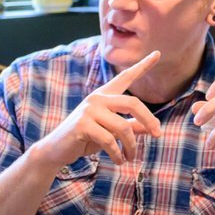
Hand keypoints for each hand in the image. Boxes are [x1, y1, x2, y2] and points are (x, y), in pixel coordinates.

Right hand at [35, 51, 161, 165]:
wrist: (56, 150)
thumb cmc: (84, 139)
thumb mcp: (110, 132)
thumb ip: (129, 127)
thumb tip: (151, 129)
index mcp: (104, 96)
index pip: (125, 77)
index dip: (142, 66)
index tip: (157, 53)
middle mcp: (97, 98)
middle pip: (132, 103)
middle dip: (149, 120)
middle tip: (158, 134)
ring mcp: (89, 110)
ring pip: (123, 127)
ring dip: (131, 146)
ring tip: (130, 157)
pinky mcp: (83, 124)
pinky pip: (109, 140)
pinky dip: (118, 154)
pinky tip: (119, 161)